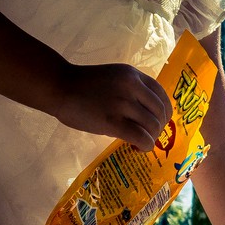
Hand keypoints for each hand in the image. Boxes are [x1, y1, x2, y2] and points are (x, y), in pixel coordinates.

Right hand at [48, 63, 172, 150]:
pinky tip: (138, 149)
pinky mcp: (112, 121)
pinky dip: (145, 146)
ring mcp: (122, 103)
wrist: (59, 86)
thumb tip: (146, 114)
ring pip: (153, 126)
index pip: (162, 95)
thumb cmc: (83, 85)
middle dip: (159, 128)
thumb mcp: (114, 78)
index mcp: (133, 75)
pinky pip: (140, 137)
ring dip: (151, 139)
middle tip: (148, 136)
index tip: (159, 122)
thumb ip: (131, 91)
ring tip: (141, 143)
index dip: (165, 112)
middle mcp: (132, 86)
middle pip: (160, 112)